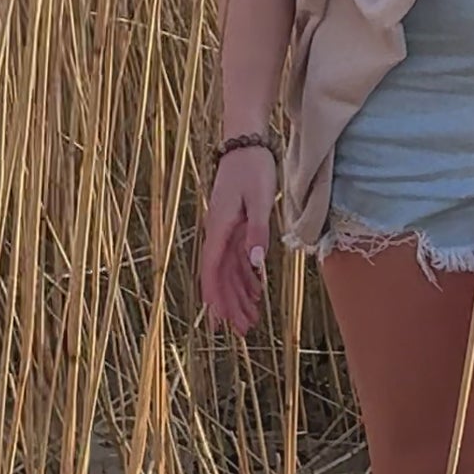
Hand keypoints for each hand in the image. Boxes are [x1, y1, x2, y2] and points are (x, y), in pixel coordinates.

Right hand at [202, 143, 278, 336]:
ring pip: (229, 269)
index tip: (219, 322)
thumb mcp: (260, 198)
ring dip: (239, 294)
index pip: (212, 271)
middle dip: (230, 304)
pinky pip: (238, 257)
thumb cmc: (253, 167)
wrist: (246, 142)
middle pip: (220, 276)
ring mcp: (226, 229)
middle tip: (242, 331)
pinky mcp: (236, 224)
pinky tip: (255, 291)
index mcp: (220, 228)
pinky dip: (246, 276)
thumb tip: (255, 264)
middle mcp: (218, 232)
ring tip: (251, 318)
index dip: (216, 298)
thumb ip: (258, 231)